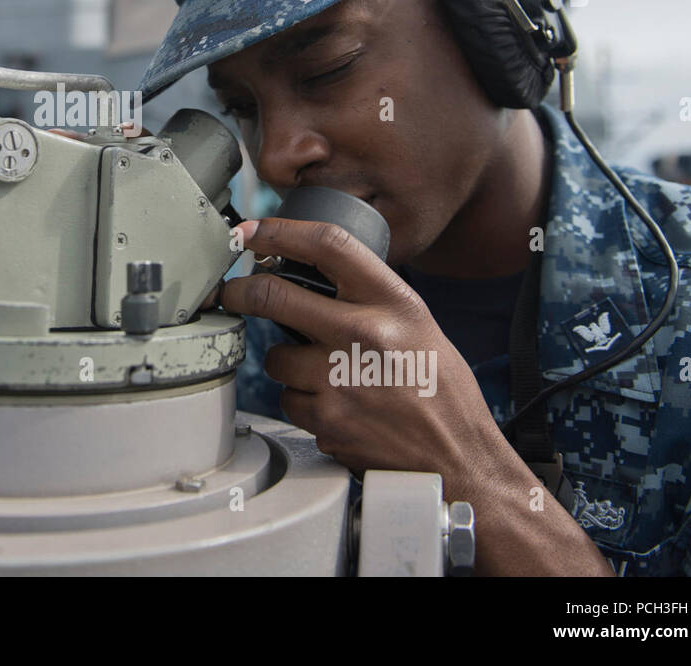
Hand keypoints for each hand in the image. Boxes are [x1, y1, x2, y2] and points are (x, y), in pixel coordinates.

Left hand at [220, 216, 614, 575]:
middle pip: (274, 295)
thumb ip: (367, 298)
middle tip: (231, 293)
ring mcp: (341, 379)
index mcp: (394, 302)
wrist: (460, 459)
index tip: (251, 233)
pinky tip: (338, 409)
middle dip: (240, 292)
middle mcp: (365, 334)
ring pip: (276, 358)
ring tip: (328, 378)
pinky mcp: (326, 419)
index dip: (279, 231)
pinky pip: (289, 401)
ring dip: (287, 365)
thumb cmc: (439, 390)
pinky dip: (304, 404)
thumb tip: (305, 274)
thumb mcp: (416, 325)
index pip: (328, 245)